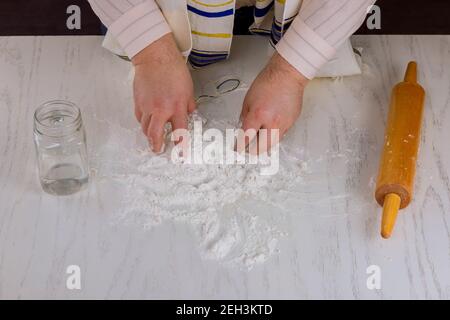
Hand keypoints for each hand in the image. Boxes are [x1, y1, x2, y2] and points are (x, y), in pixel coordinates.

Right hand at [132, 33, 195, 152]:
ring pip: (145, 128)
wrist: (155, 57)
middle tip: (158, 150)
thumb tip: (189, 113)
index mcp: (177, 106)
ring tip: (152, 137)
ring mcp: (147, 106)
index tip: (180, 153)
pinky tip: (147, 121)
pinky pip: (139, 118)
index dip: (180, 145)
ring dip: (149, 135)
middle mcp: (161, 109)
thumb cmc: (172, 69)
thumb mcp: (188, 89)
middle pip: (155, 135)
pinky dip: (143, 122)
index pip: (180, 132)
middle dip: (157, 145)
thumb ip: (188, 104)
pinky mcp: (138, 102)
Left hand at [239, 52, 307, 153]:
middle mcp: (272, 122)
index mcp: (258, 115)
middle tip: (249, 150)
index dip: (241, 146)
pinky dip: (274, 134)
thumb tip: (244, 128)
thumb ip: (246, 116)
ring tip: (259, 140)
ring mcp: (284, 123)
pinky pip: (282, 134)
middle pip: (262, 147)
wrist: (287, 75)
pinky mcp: (292, 122)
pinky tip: (270, 128)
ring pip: (273, 143)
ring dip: (265, 144)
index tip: (238, 149)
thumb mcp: (248, 99)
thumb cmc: (268, 82)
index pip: (247, 137)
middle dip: (254, 151)